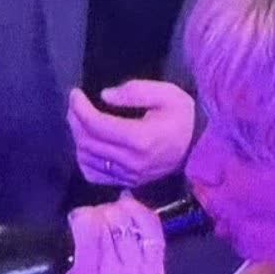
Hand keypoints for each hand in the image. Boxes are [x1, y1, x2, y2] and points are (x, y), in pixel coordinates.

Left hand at [42, 193, 165, 273]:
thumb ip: (135, 254)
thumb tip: (125, 202)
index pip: (152, 225)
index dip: (133, 208)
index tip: (117, 210)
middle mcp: (140, 272)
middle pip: (126, 219)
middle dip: (107, 211)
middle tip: (93, 222)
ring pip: (106, 222)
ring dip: (91, 215)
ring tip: (82, 225)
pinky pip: (87, 231)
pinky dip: (79, 219)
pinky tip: (74, 222)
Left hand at [67, 80, 194, 186]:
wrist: (199, 147)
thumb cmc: (183, 117)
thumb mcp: (165, 94)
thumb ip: (134, 92)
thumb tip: (104, 96)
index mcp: (139, 138)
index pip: (96, 124)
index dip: (79, 108)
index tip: (75, 94)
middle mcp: (131, 161)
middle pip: (87, 142)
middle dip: (75, 120)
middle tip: (76, 105)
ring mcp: (128, 175)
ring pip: (87, 159)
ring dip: (78, 138)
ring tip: (81, 121)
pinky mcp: (128, 182)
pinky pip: (94, 176)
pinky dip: (85, 160)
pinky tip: (89, 145)